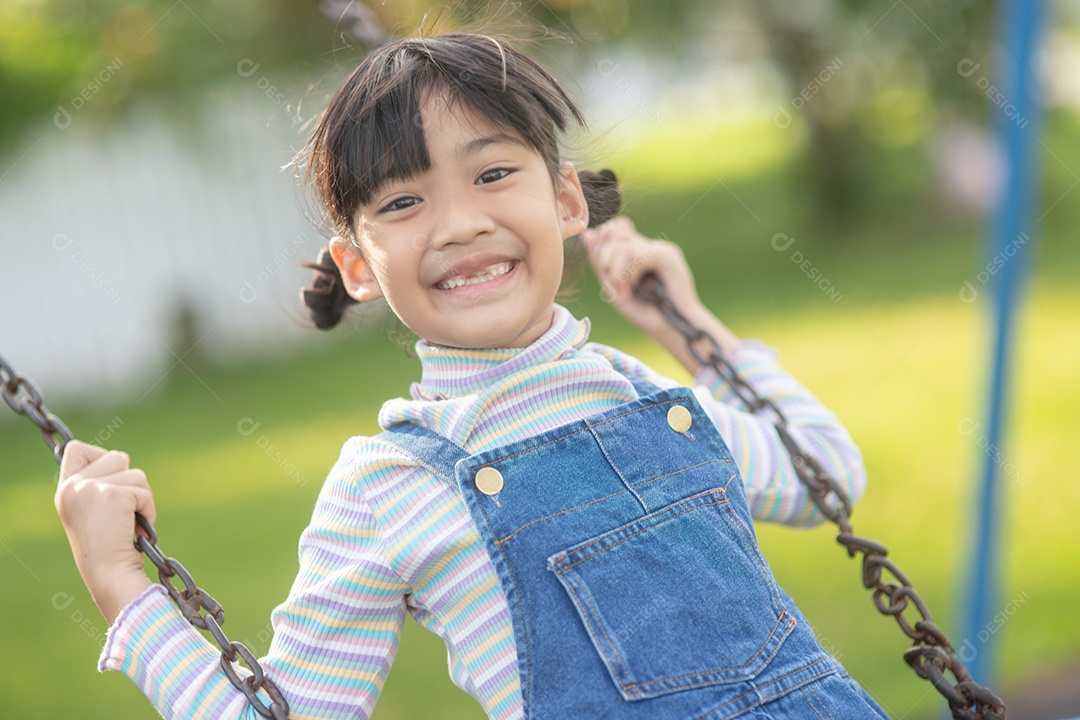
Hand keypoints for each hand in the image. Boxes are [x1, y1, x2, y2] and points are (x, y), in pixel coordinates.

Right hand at [55, 440, 154, 624]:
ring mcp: (90, 488)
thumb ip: (99, 483)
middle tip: (122, 512)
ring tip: (129, 523)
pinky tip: (135, 529)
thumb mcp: (93, 509)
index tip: (109, 484)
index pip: (77, 449)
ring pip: (136, 473)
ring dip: (141, 498)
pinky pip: (144, 491)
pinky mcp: (112, 494)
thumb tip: (120, 458)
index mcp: (65, 490)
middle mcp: (72, 486)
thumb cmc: (108, 547)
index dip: (99, 457)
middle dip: (129, 482)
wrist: (109, 573)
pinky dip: (148, 509)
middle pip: (116, 456)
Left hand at [583, 217, 739, 369]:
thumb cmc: (642, 311)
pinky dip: (631, 274)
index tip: (605, 269)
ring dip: (618, 273)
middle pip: (614, 233)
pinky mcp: (668, 255)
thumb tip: (587, 235)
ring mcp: (659, 248)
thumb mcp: (612, 286)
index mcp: (635, 249)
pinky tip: (638, 288)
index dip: (602, 244)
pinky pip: (638, 255)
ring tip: (627, 291)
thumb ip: (599, 261)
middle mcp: (647, 245)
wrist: (668, 327)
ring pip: (624, 245)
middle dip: (605, 260)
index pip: (612, 228)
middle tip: (616, 285)